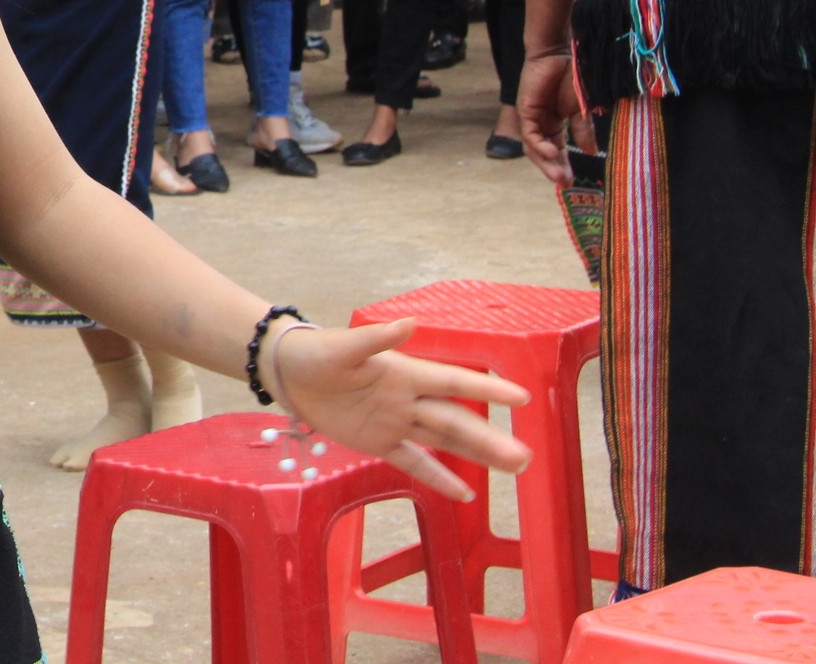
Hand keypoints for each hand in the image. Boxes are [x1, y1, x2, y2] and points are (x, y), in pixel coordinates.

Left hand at [268, 319, 532, 500]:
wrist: (290, 372)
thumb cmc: (318, 352)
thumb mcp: (343, 346)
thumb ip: (376, 338)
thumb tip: (410, 322)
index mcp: (404, 372)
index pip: (452, 382)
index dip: (485, 390)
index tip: (521, 398)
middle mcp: (408, 400)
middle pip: (456, 420)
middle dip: (489, 438)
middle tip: (525, 456)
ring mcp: (396, 423)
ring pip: (444, 442)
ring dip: (477, 455)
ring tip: (513, 468)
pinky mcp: (379, 443)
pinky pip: (413, 463)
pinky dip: (438, 477)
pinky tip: (465, 493)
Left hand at [515, 52, 586, 185]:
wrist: (560, 53)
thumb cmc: (572, 76)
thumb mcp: (581, 108)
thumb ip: (583, 129)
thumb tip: (591, 152)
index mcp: (556, 124)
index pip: (557, 150)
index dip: (563, 166)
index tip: (573, 182)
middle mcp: (542, 124)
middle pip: (544, 153)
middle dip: (554, 169)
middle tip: (565, 184)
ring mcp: (532, 118)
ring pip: (534, 147)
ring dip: (546, 162)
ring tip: (559, 176)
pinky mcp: (525, 110)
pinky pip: (530, 134)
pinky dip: (540, 145)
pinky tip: (552, 153)